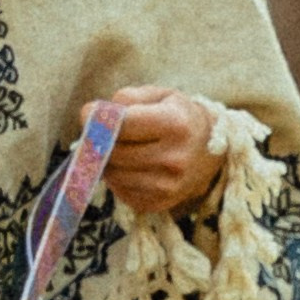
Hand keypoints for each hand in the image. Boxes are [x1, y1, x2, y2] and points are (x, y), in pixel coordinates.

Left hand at [97, 85, 220, 217]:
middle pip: (114, 151)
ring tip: (120, 148)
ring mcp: (166, 186)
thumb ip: (127, 99)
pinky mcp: (157, 203)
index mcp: (176, 125)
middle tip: (104, 132)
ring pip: (112, 173)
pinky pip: (119, 190)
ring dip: (107, 161)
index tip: (88, 113)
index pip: (122, 125)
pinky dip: (117, 178)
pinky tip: (131, 166)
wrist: (211, 153)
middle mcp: (173, 159)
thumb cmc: (179, 117)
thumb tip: (92, 115)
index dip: (99, 119)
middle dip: (101, 140)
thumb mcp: (161, 96)